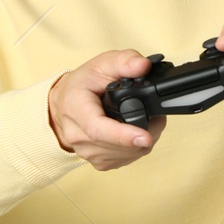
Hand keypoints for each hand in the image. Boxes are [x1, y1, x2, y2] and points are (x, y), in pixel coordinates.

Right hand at [47, 50, 167, 170]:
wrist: (66, 103)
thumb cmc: (83, 84)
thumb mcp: (102, 63)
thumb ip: (124, 61)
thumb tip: (143, 66)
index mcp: (75, 108)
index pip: (97, 129)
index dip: (123, 136)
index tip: (145, 137)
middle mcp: (78, 136)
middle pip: (117, 145)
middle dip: (145, 134)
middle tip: (157, 117)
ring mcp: (87, 152)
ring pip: (126, 155)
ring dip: (143, 141)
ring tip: (147, 121)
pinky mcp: (98, 162)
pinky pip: (125, 160)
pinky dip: (136, 148)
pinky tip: (135, 133)